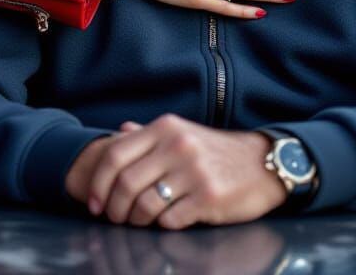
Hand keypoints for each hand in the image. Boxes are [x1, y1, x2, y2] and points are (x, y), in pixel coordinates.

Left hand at [73, 114, 286, 228]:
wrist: (260, 164)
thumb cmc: (215, 152)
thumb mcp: (181, 133)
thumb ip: (149, 134)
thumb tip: (120, 132)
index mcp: (165, 128)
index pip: (115, 155)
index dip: (98, 183)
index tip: (95, 202)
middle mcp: (176, 146)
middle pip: (125, 183)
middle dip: (113, 208)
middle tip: (114, 218)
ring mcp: (193, 171)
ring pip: (144, 204)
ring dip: (135, 220)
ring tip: (137, 222)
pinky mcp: (208, 197)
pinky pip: (169, 219)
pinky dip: (160, 225)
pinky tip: (164, 222)